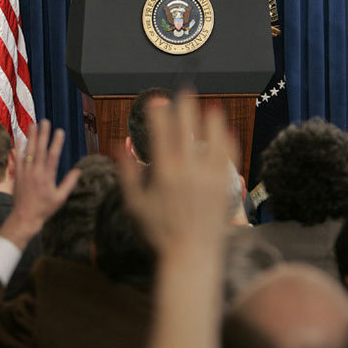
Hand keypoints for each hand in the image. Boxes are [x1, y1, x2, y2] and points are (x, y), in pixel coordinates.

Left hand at [0, 120, 79, 248]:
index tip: (60, 131)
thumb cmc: (44, 209)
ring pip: (28, 151)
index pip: (53, 156)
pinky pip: (18, 158)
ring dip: (31, 136)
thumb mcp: (60, 198)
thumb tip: (79, 171)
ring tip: (33, 123)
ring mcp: (25, 172)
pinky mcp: (17, 175)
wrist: (24, 218)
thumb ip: (69, 183)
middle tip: (45, 121)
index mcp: (47, 177)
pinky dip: (19, 147)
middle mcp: (35, 172)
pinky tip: (19, 137)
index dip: (56, 142)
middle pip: (40, 149)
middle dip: (43, 134)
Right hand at [120, 95, 235, 257]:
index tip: (157, 100)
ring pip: (213, 139)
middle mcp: (188, 170)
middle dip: (186, 107)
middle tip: (185, 91)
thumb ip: (127, 172)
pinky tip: (226, 131)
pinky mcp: (224, 186)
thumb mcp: (135, 204)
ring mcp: (209, 177)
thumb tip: (119, 145)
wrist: (190, 257)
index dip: (159, 113)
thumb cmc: (158, 233)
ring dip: (211, 119)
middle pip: (188, 129)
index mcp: (164, 172)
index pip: (162, 133)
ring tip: (210, 106)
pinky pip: (228, 157)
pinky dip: (227, 141)